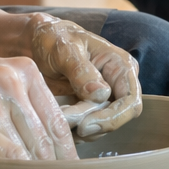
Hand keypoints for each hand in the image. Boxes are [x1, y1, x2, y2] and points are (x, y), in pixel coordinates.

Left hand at [23, 14, 141, 139]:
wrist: (38, 42)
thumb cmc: (54, 38)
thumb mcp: (64, 49)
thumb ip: (81, 70)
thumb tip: (101, 94)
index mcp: (121, 66)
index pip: (130, 102)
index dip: (112, 118)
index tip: (85, 125)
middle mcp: (118, 84)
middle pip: (117, 119)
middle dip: (90, 125)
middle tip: (63, 121)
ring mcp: (104, 99)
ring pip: (101, 128)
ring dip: (78, 128)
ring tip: (54, 116)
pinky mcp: (89, 110)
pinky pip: (87, 129)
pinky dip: (72, 130)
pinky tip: (55, 120)